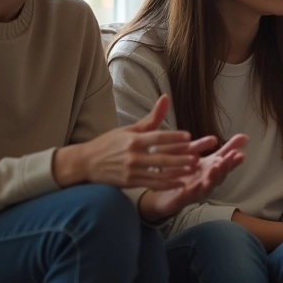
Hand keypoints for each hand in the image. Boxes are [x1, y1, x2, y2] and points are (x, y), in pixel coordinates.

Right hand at [56, 95, 199, 189]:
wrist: (86, 162)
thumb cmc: (109, 143)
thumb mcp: (128, 129)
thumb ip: (151, 118)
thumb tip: (166, 97)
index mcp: (133, 139)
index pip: (156, 137)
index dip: (173, 137)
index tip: (188, 136)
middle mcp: (132, 155)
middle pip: (160, 157)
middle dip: (180, 159)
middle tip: (196, 158)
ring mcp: (131, 170)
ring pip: (158, 173)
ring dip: (177, 173)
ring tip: (192, 171)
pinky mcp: (130, 182)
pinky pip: (152, 184)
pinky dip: (166, 184)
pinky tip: (180, 184)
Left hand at [139, 134, 248, 220]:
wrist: (164, 192)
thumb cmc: (186, 173)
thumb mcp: (202, 155)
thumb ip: (219, 147)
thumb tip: (245, 136)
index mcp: (211, 170)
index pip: (225, 165)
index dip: (233, 160)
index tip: (240, 153)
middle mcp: (207, 182)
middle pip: (219, 176)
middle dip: (225, 167)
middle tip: (229, 157)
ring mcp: (197, 192)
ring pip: (208, 186)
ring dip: (213, 177)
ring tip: (216, 166)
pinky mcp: (184, 199)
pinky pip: (190, 195)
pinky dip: (195, 190)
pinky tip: (198, 184)